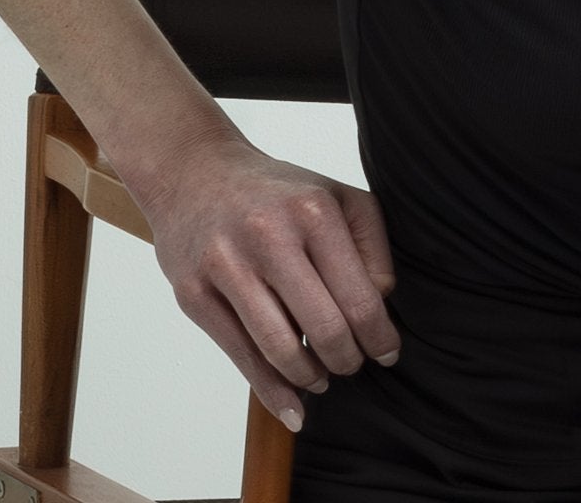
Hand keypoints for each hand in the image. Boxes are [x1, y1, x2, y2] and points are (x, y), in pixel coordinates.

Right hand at [126, 126, 397, 431]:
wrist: (193, 173)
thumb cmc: (276, 193)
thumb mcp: (338, 198)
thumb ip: (370, 248)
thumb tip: (380, 305)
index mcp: (314, 212)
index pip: (360, 296)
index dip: (379, 336)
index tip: (388, 353)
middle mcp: (269, 237)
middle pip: (324, 327)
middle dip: (347, 359)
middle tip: (354, 365)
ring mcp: (225, 266)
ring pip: (280, 347)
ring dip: (311, 376)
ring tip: (323, 378)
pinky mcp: (192, 294)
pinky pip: (239, 354)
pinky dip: (270, 390)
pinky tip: (292, 407)